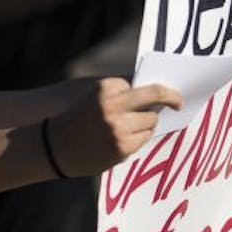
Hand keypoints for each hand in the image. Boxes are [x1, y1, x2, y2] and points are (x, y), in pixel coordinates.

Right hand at [44, 78, 182, 176]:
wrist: (53, 147)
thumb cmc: (74, 118)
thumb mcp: (90, 96)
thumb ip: (117, 91)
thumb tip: (149, 88)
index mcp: (104, 88)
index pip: (140, 84)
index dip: (146, 90)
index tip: (165, 93)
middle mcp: (113, 105)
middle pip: (154, 96)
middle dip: (170, 97)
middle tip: (179, 102)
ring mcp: (119, 127)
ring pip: (151, 120)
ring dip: (146, 123)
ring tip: (127, 128)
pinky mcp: (123, 146)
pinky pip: (144, 138)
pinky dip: (139, 138)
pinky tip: (122, 140)